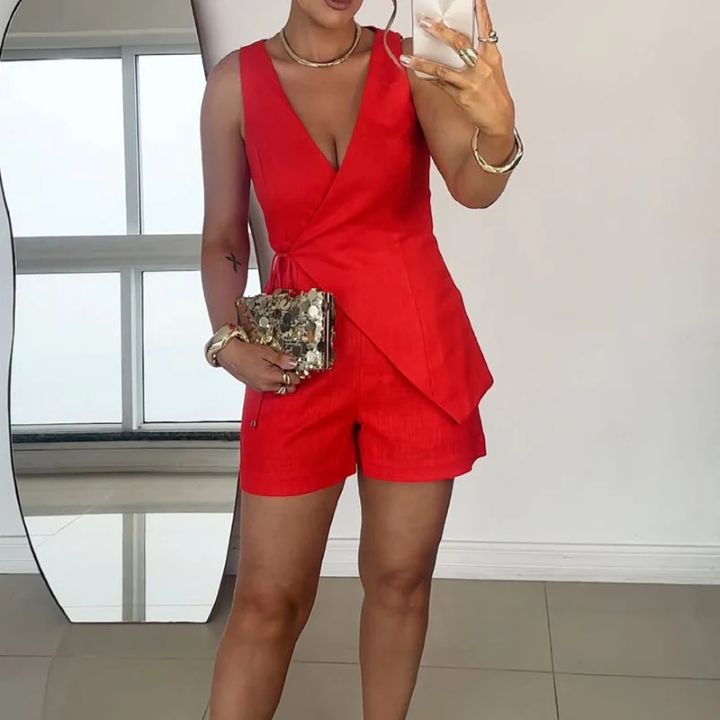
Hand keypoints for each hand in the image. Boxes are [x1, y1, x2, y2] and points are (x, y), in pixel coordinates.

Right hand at [216, 339, 301, 393]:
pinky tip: (270, 372)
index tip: (298, 368)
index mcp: (271, 378)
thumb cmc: (245, 352)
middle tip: (292, 369)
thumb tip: (294, 363)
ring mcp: (259, 387)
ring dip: (281, 382)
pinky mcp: (253, 386)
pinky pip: (268, 387)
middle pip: (286, 388)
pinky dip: (272, 382)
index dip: (297, 374)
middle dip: (291, 380)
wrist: (228, 354)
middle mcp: (265, 386)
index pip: (292, 380)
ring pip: (277, 389)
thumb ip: (282, 360)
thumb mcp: (267, 352)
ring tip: (280, 370)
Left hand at [402, 1, 514, 137]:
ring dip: (422, 63)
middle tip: (426, 24)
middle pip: (460, 44)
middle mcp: (481, 66)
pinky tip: (417, 74)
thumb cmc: (493, 91)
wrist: (498, 118)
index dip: (480, 12)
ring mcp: (470, 82)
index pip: (485, 29)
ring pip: (442, 69)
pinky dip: (428, 79)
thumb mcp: (491, 68)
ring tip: (407, 58)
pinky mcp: (461, 96)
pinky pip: (440, 85)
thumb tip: (455, 40)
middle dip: (441, 32)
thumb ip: (477, 52)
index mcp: (491, 55)